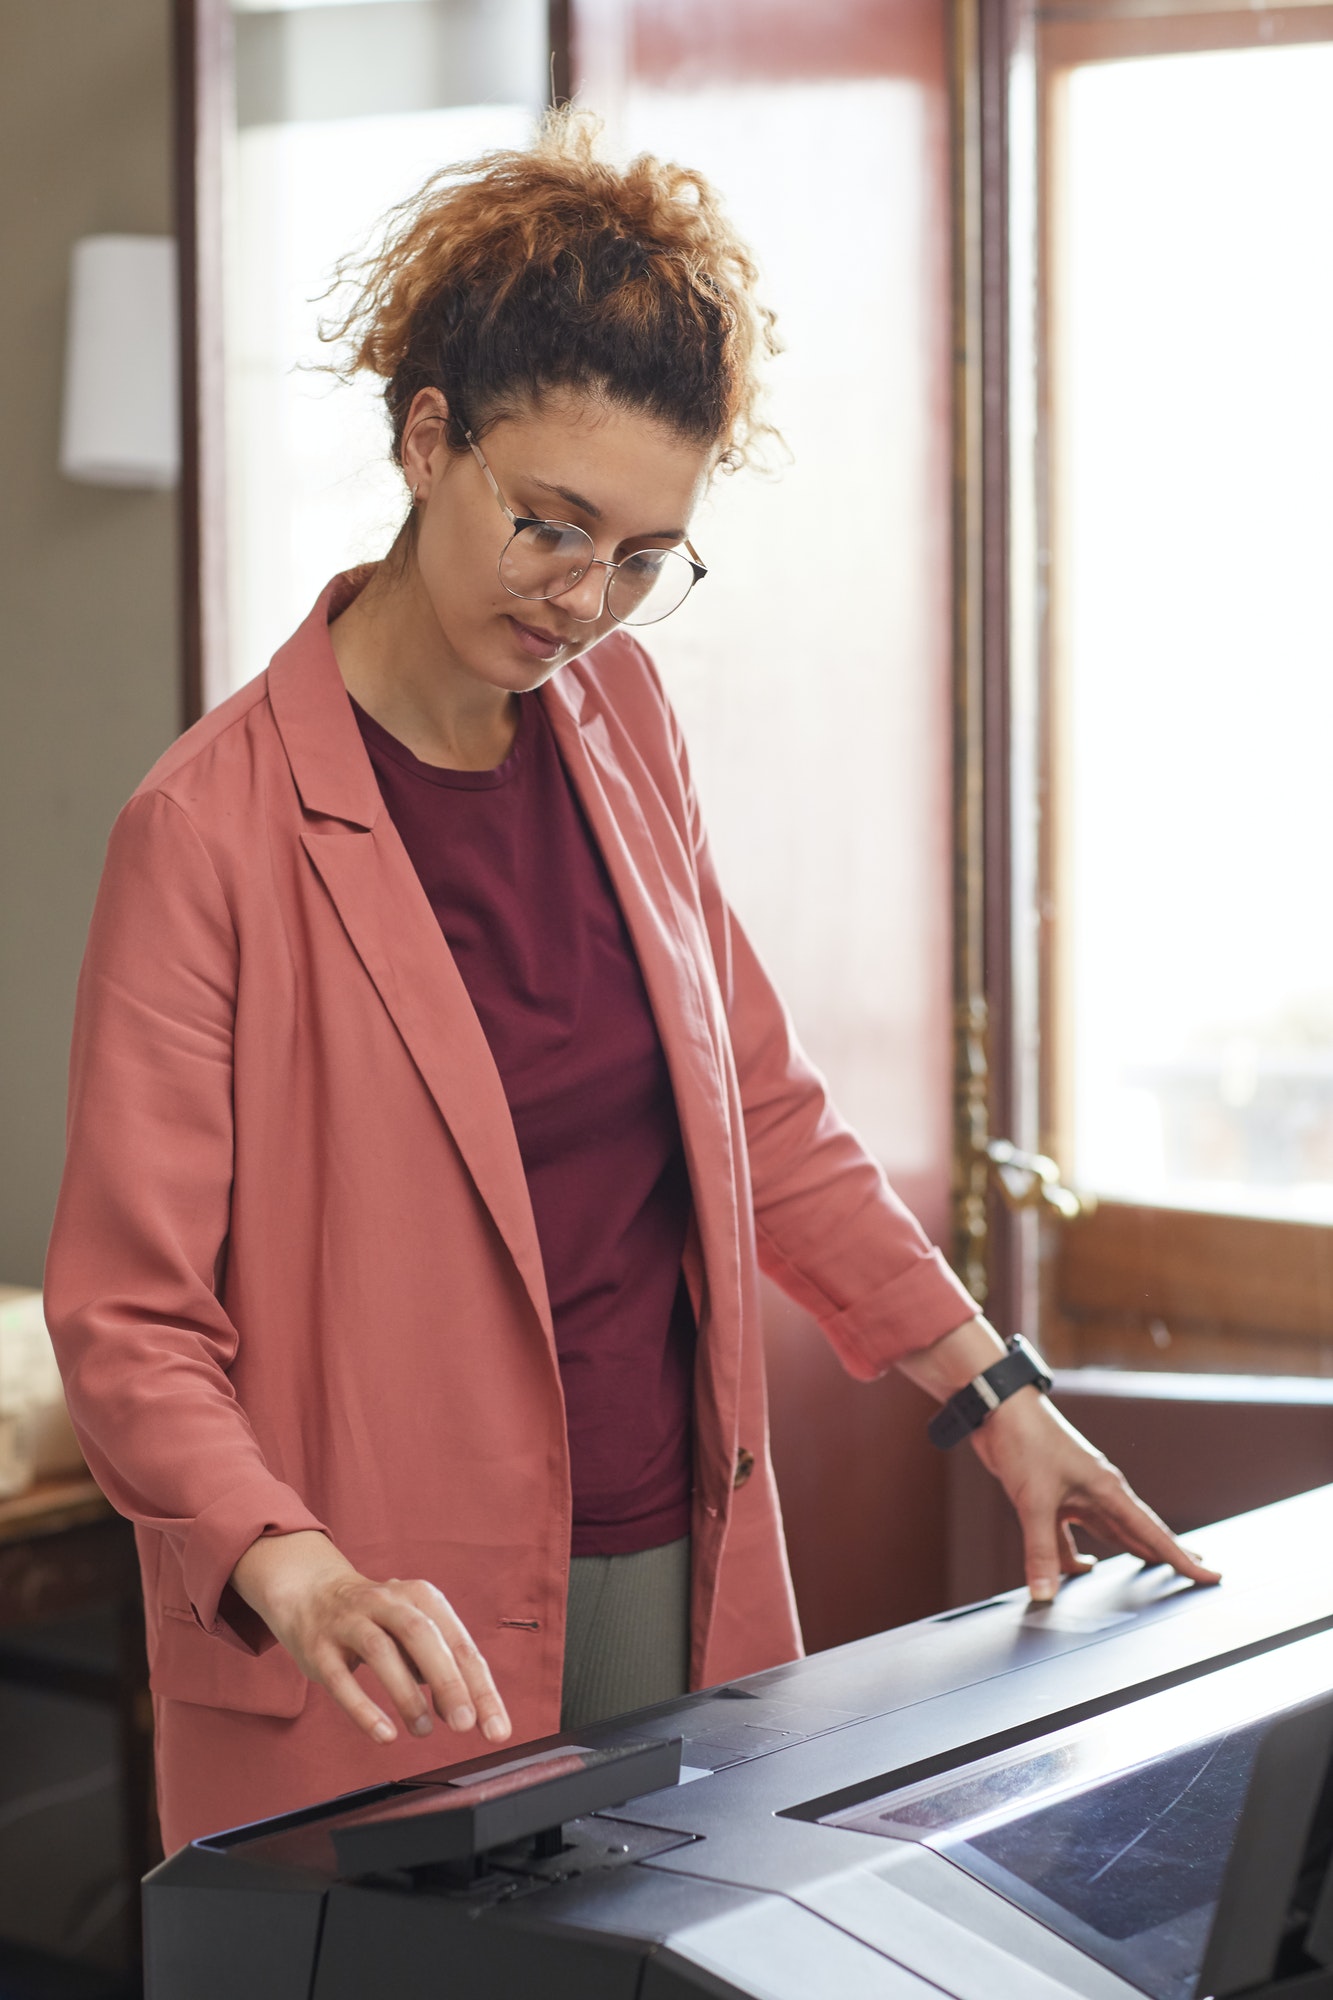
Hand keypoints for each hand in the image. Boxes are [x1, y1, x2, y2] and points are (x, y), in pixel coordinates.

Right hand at [230, 1530, 512, 1747]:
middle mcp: (387, 1602)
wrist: (311, 1593)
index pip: (460, 1643)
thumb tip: (463, 1710)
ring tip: (423, 1731)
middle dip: (447, 1682)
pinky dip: (363, 1709)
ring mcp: (350, 1621)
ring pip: (381, 1651)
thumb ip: (439, 1668)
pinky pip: (340, 1678)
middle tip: (465, 1724)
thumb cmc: (376, 1621)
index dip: (481, 1688)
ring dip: (406, 1694)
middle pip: (422, 1636)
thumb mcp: (412, 1633)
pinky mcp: (319, 1646)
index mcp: (422, 1597)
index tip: (497, 1729)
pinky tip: (385, 1734)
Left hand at [969, 1387, 1222, 1602]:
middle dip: (1168, 1554)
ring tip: (1153, 1573)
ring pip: (1110, 1532)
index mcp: (1107, 1490)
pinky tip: (1082, 1568)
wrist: (998, 1409)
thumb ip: (1041, 1551)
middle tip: (1198, 1573)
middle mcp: (1099, 1492)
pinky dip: (1077, 1553)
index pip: (1153, 1533)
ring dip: (1128, 1552)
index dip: (1182, 1558)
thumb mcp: (1034, 1502)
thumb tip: (1045, 1594)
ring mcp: (1077, 1493)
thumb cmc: (1025, 1442)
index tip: (1211, 1574)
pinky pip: (1074, 1533)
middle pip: (1141, 1532)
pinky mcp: (1054, 1495)